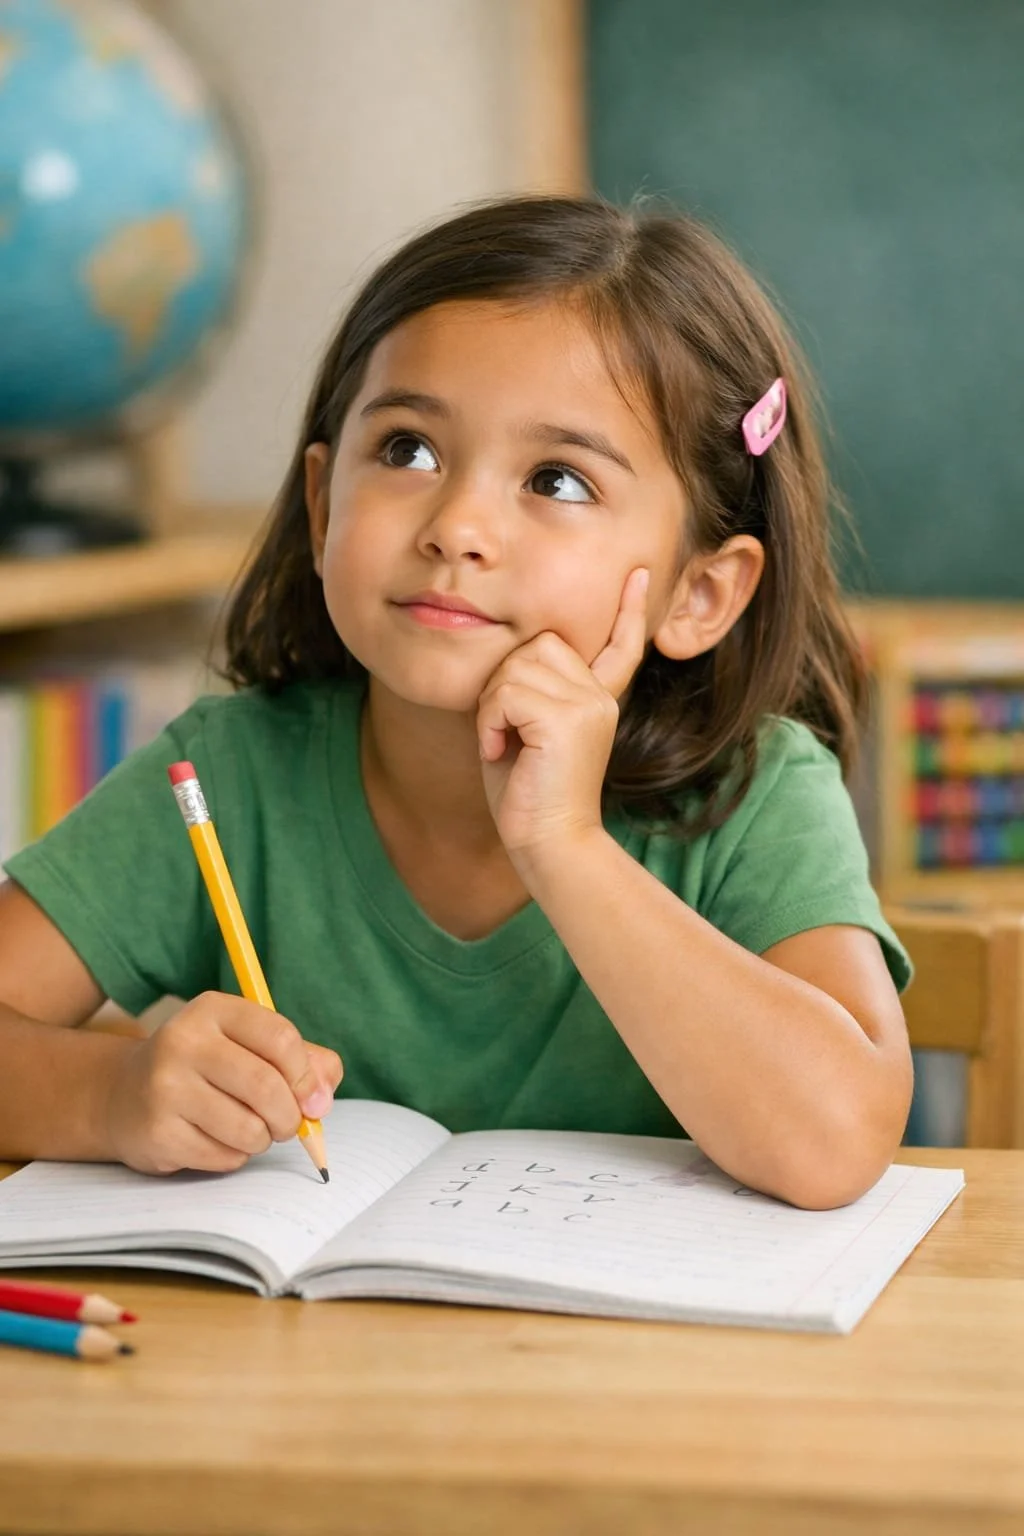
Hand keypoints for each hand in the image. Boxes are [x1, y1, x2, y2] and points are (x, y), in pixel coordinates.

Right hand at [104, 992, 342, 1175]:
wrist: (124, 1094)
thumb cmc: (208, 1068)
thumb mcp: (251, 1046)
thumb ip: (304, 1060)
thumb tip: (322, 1099)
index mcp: (214, 1010)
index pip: (280, 1038)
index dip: (306, 1075)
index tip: (313, 1099)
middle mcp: (184, 1041)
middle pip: (266, 1087)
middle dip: (289, 1117)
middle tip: (287, 1125)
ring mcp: (165, 1087)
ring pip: (249, 1129)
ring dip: (262, 1140)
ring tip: (249, 1131)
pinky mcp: (158, 1131)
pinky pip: (224, 1157)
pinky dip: (234, 1156)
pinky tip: (215, 1140)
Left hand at [477, 567, 649, 863]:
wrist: (549, 845)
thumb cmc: (528, 797)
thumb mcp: (530, 733)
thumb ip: (532, 692)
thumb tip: (513, 658)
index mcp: (598, 699)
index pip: (619, 645)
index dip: (627, 610)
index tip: (635, 574)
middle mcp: (600, 696)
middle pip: (538, 644)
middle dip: (504, 682)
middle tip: (503, 732)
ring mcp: (588, 704)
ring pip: (516, 666)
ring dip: (492, 707)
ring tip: (503, 745)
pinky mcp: (567, 718)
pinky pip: (506, 692)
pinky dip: (490, 722)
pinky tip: (500, 751)